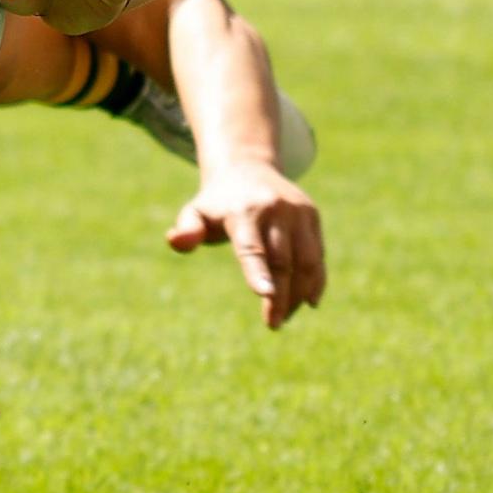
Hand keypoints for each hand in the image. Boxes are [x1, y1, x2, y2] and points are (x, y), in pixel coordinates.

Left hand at [167, 166, 326, 328]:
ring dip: (300, 293)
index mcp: (243, 211)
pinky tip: (307, 302)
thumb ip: (187, 230)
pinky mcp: (311, 216)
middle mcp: (275, 209)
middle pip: (282, 261)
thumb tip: (174, 241)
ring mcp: (297, 211)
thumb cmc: (217, 203)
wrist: (249, 168)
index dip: (258, 273)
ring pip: (306, 260)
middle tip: (274, 324)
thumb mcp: (196, 212)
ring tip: (287, 317)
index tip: (265, 296)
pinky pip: (317, 254)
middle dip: (280, 296)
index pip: (252, 247)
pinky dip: (315, 280)